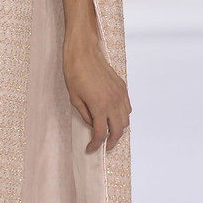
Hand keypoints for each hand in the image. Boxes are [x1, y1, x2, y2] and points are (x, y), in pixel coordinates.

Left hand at [63, 33, 130, 153]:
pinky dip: (123, 116)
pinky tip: (114, 117)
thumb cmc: (74, 73)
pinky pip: (127, 107)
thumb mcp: (74, 98)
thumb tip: (93, 125)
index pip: (100, 134)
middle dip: (111, 142)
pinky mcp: (122, 88)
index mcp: (99, 106)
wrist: (83, 53)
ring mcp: (120, 94)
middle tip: (104, 146)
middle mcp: (113, 102)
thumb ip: (85, 115)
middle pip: (118, 131)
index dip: (95, 145)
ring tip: (109, 133)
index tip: (90, 149)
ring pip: (126, 120)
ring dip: (119, 129)